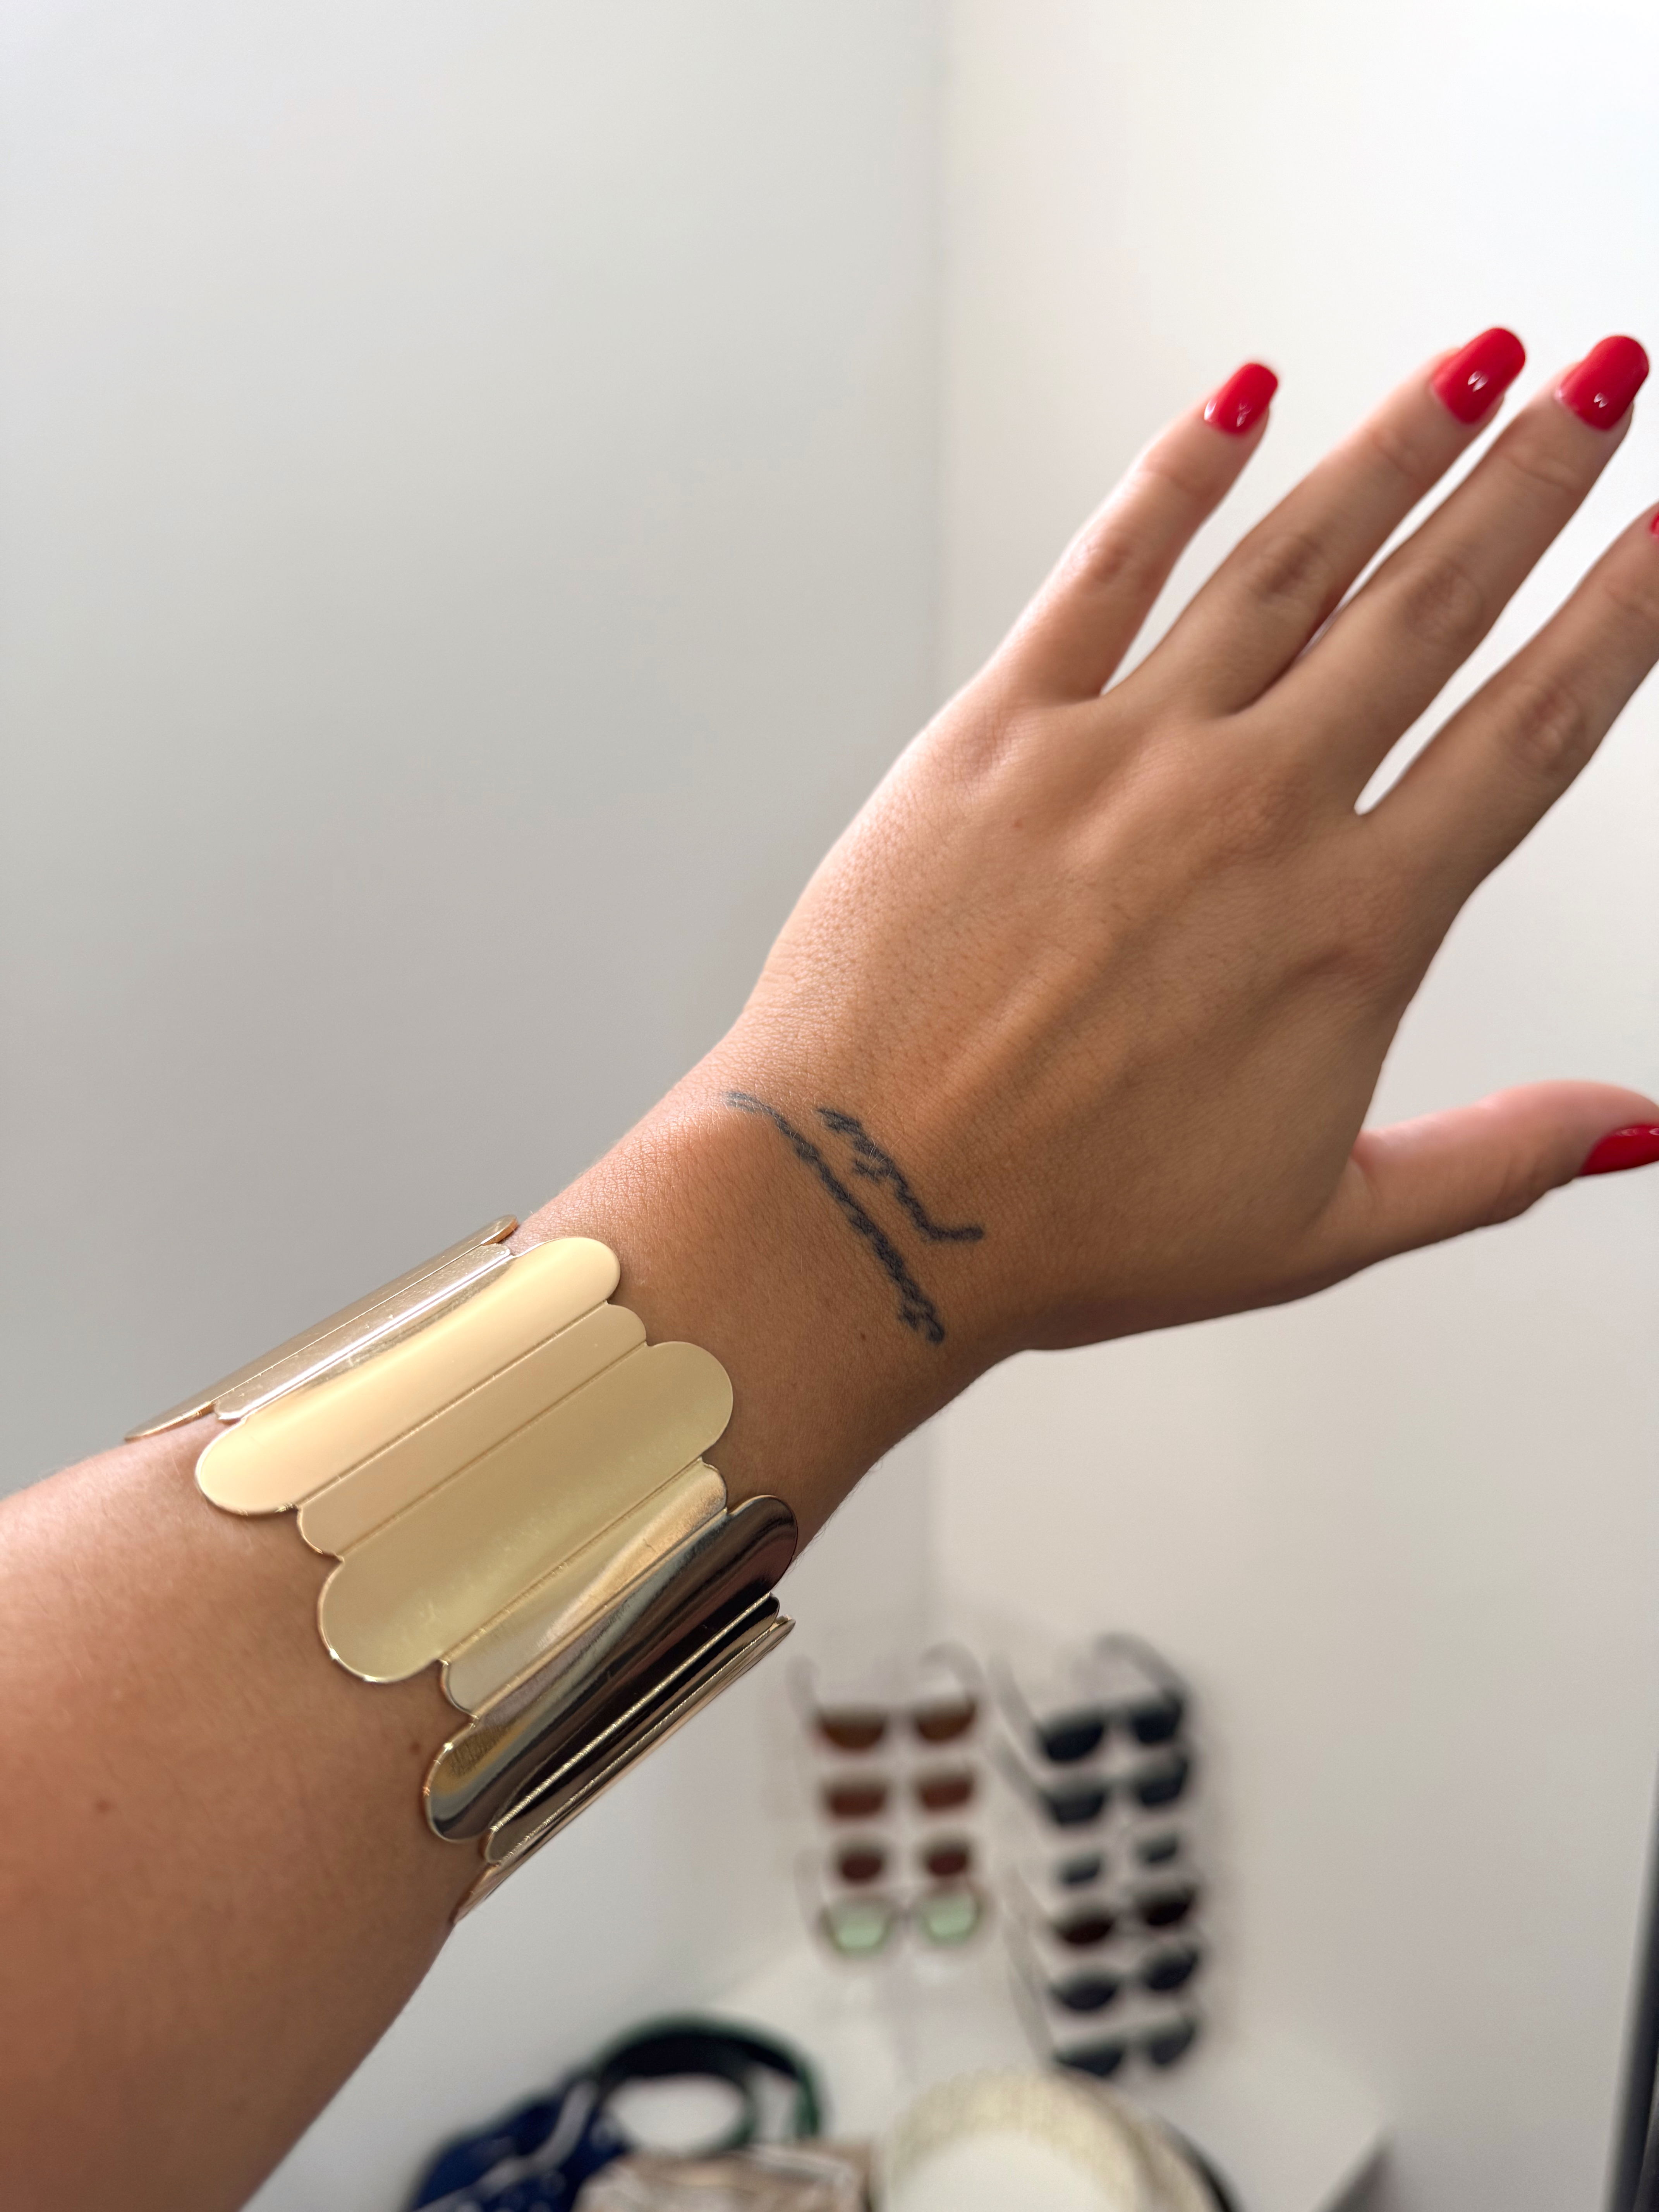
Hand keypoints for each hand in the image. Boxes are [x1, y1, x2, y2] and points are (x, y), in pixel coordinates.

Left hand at [697, 331, 1658, 1366]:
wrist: (870, 1208)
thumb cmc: (1071, 1230)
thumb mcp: (1317, 1228)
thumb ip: (1490, 1163)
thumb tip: (1630, 1132)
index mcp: (1349, 927)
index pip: (1530, 729)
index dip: (1622, 610)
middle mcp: (1253, 813)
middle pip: (1431, 606)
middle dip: (1533, 480)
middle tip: (1602, 378)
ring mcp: (1123, 756)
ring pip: (1290, 558)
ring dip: (1394, 449)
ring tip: (1476, 364)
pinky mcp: (997, 732)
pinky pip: (1103, 566)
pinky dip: (1176, 469)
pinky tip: (1242, 393)